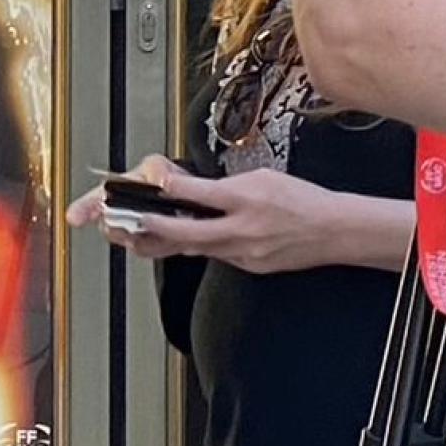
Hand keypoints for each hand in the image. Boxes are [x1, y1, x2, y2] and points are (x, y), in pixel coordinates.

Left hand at [67, 155, 408, 274]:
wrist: (334, 232)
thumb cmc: (300, 200)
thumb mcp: (259, 179)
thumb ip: (218, 187)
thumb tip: (180, 188)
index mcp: (241, 204)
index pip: (192, 198)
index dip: (159, 195)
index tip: (130, 192)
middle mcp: (236, 234)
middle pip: (178, 235)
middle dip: (140, 229)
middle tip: (111, 222)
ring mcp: (240, 255)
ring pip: (189, 248)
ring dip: (157, 240)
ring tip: (127, 231)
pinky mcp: (245, 266)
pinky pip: (210, 254)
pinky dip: (190, 245)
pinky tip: (174, 238)